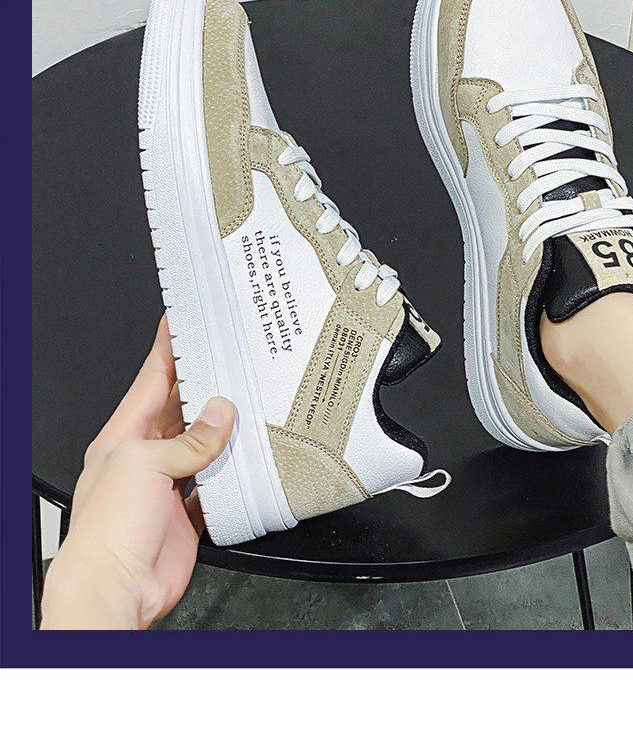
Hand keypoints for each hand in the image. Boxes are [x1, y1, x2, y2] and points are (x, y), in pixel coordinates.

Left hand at [40, 315, 235, 629]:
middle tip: (231, 363)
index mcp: (123, 436)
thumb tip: (220, 414)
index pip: (150, 381)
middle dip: (203, 388)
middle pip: (180, 411)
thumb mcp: (144, 463)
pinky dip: (231, 472)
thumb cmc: (107, 528)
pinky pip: (215, 484)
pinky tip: (245, 459)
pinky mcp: (187, 514)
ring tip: (247, 407)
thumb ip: (188, 440)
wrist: (116, 587)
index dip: (168, 350)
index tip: (182, 323)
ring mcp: (165, 486)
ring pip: (201, 446)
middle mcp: (144, 458)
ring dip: (222, 431)